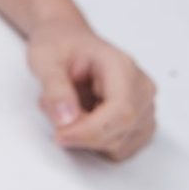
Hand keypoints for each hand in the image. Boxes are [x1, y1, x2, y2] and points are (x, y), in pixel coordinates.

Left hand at [26, 18, 156, 159]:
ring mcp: (144, 108)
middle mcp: (141, 88)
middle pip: (119, 132)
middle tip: (52, 108)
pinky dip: (93, 140)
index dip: (90, 130)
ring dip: (84, 135)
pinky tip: (79, 116)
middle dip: (80, 131)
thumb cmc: (60, 45)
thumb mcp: (44, 57)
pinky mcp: (139, 124)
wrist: (68, 41)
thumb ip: (55, 88)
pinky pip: (117, 148)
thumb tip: (66, 120)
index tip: (60, 133)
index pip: (121, 112)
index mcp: (123, 67)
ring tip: (65, 106)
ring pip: (117, 145)